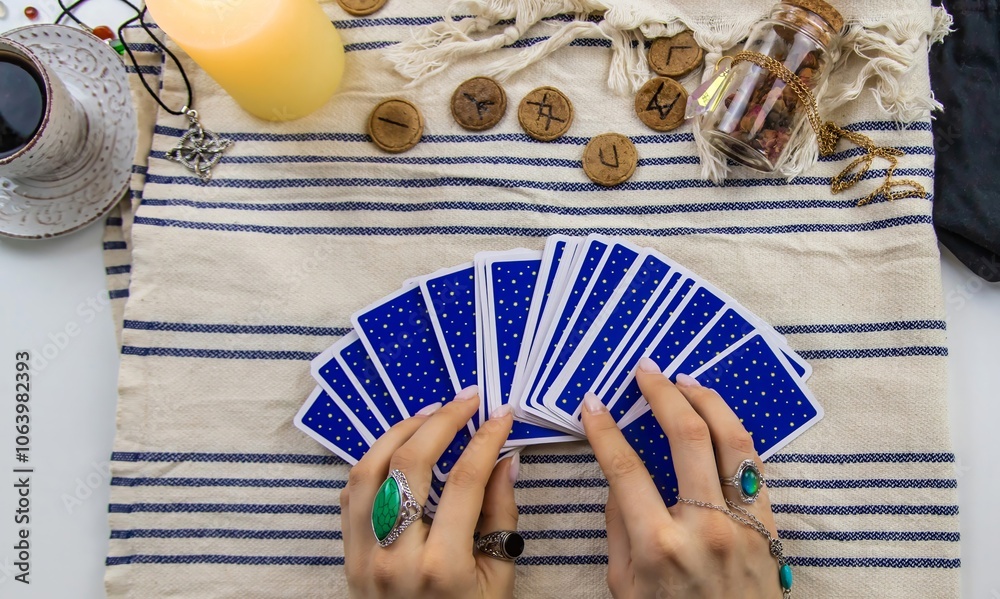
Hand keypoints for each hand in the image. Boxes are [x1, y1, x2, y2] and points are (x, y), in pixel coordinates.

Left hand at [340, 387, 518, 598]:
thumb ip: (501, 516)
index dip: (486, 438)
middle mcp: (396, 558)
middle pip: (410, 464)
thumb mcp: (500, 579)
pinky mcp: (349, 555)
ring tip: (432, 413)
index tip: (502, 414)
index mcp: (442, 568)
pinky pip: (351, 492)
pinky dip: (373, 460)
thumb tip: (505, 457)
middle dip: (442, 421)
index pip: (466, 481)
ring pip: (369, 470)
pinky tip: (399, 445)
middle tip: (467, 399)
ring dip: (400, 431)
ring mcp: (365, 556)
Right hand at [582, 358, 783, 598]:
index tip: (593, 404)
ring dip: (707, 399)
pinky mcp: (770, 526)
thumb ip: (618, 527)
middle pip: (687, 436)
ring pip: (732, 439)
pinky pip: (754, 465)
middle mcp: (704, 527)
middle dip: (662, 393)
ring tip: (685, 378)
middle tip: (645, 369)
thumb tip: (619, 477)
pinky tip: (717, 415)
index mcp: (659, 545)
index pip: (625, 468)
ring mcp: (744, 524)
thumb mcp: (624, 585)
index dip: (605, 430)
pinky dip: (734, 431)